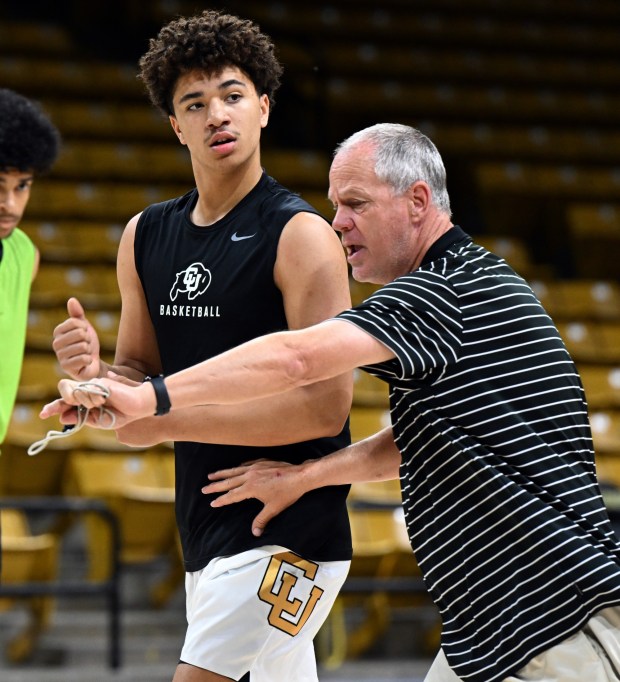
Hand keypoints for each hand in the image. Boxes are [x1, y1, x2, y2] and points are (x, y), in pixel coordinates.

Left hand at [39, 377, 155, 426]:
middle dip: (60, 402)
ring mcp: (93, 384)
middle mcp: (88, 390)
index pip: (68, 402)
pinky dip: (94, 400)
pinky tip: (105, 399)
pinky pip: (86, 392)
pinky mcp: (98, 381)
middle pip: (66, 391)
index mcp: (88, 400)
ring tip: (103, 404)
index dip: (55, 406)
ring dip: (87, 404)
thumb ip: (82, 418)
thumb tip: (62, 416)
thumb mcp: (101, 420)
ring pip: (76, 395)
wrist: (139, 406)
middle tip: (55, 410)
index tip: (43, 414)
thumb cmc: (123, 413)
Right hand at [52, 297, 101, 379]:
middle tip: (86, 345)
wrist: (92, 363)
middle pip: (80, 334)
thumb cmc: (86, 344)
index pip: (75, 322)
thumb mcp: (84, 327)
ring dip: (89, 350)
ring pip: (83, 346)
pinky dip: (89, 359)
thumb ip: (77, 314)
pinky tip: (85, 362)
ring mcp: (60, 356)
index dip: (85, 328)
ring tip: (85, 353)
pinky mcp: (66, 367)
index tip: (84, 334)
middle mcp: (55, 343)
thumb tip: (71, 300)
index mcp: (58, 331)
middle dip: (88, 340)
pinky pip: (84, 358)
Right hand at [202, 459, 306, 536]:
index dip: (221, 500)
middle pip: (229, 481)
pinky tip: (235, 468)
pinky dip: (238, 468)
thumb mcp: (273, 508)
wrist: (300, 476)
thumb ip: (262, 520)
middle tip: (204, 488)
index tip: (212, 502)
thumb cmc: (288, 492)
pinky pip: (245, 464)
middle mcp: (250, 476)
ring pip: (235, 470)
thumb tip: (255, 533)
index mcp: (251, 488)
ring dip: (222, 473)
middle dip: (215, 486)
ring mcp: (256, 467)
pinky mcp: (262, 461)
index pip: (232, 495)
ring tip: (211, 475)